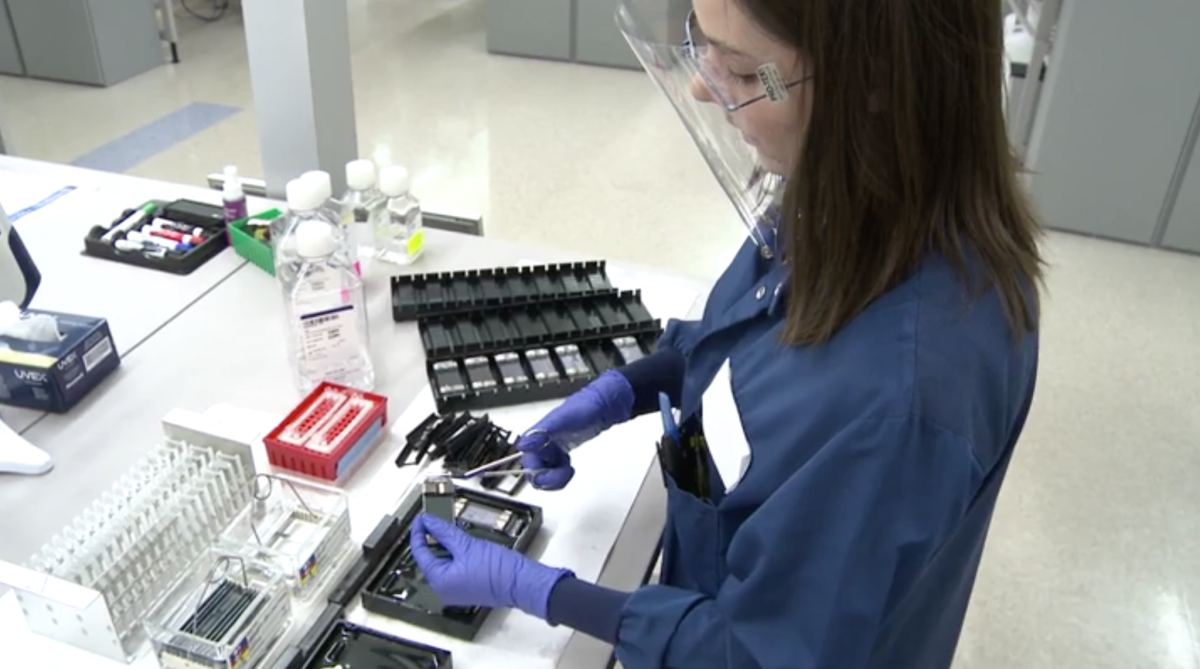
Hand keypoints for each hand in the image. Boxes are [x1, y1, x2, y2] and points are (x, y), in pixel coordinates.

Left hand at [409, 513, 572, 618]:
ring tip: (446, 527)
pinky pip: (453, 568)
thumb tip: (429, 521)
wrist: (521, 582)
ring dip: (443, 544)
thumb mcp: (466, 544)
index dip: (419, 531)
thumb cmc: (499, 571)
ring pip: (442, 562)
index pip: (420, 553)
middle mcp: (444, 589)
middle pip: (429, 558)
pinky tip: (458, 541)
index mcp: (439, 581)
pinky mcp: (467, 587)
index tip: (422, 518)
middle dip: (431, 538)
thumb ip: (444, 531)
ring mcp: (456, 590)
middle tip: (433, 519)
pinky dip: (453, 553)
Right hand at [516, 370, 633, 489]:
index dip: (536, 472)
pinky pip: (554, 469)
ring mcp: (551, 447)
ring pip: (543, 472)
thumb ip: (542, 432)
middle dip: (547, 479)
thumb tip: (524, 444)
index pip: (527, 462)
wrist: (602, 406)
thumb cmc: (584, 408)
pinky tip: (569, 467)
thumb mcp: (562, 420)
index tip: (552, 475)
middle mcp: (541, 442)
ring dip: (554, 478)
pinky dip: (561, 474)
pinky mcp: (560, 451)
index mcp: (536, 435)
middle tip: (563, 475)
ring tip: (568, 471)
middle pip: (533, 471)